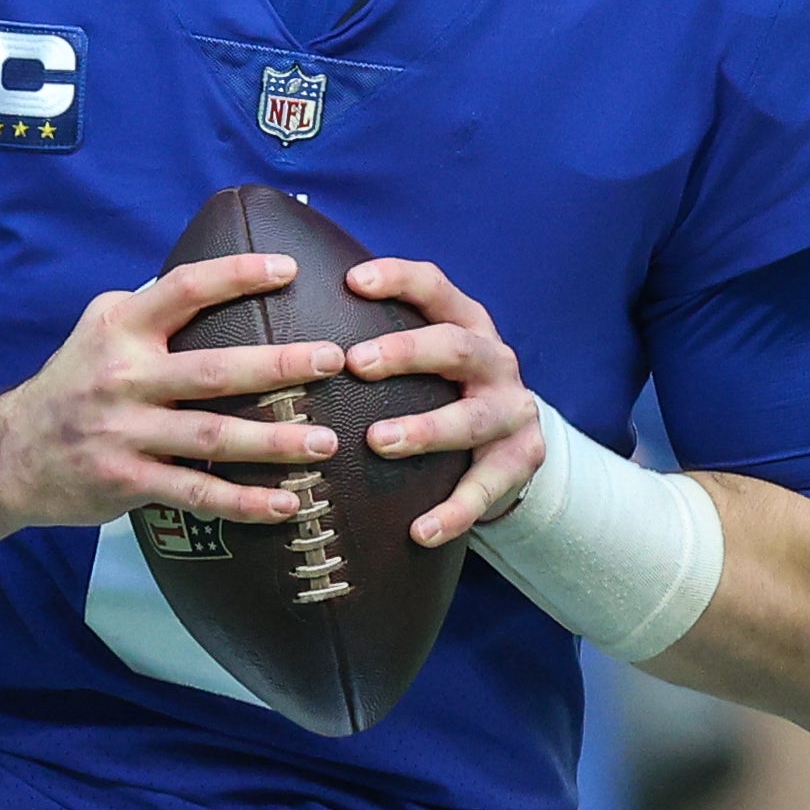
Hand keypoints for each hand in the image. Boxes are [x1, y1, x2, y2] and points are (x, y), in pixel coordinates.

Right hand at [0, 253, 347, 565]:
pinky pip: (196, 494)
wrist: (6, 456)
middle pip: (213, 370)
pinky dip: (244, 502)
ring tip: (324, 443)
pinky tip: (286, 504)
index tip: (289, 269)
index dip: (237, 275)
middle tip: (333, 360)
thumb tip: (216, 279)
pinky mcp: (126, 482)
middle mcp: (123, 378)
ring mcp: (125, 433)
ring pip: (213, 437)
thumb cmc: (72, 385)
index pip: (184, 289)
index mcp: (120, 328)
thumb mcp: (98, 330)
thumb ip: (149, 307)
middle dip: (279, 366)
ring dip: (274, 442)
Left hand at [339, 258, 545, 547]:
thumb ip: (378, 338)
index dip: (397, 279)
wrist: (512, 440)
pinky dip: (453, 511)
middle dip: (406, 353)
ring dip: (425, 429)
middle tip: (355, 362)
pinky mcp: (521, 460)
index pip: (435, 287)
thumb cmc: (444, 389)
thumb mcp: (426, 355)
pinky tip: (419, 531)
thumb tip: (288, 327)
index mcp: (467, 322)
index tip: (352, 282)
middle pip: (456, 347)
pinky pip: (485, 489)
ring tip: (378, 442)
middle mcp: (495, 360)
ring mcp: (513, 411)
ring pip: (472, 419)